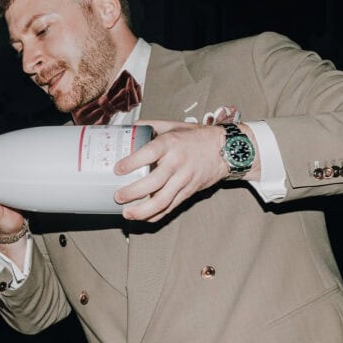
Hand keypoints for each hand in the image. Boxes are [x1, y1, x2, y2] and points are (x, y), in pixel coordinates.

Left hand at [113, 120, 231, 221]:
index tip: (117, 170)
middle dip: (133, 192)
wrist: (226, 149)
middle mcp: (177, 162)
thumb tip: (129, 128)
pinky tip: (143, 217)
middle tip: (117, 197)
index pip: (149, 153)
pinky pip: (171, 207)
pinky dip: (156, 215)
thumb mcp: (173, 125)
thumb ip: (150, 126)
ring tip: (128, 213)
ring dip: (143, 210)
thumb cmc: (195, 137)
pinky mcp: (189, 191)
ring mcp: (184, 179)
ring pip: (163, 200)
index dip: (132, 162)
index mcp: (170, 143)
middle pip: (154, 182)